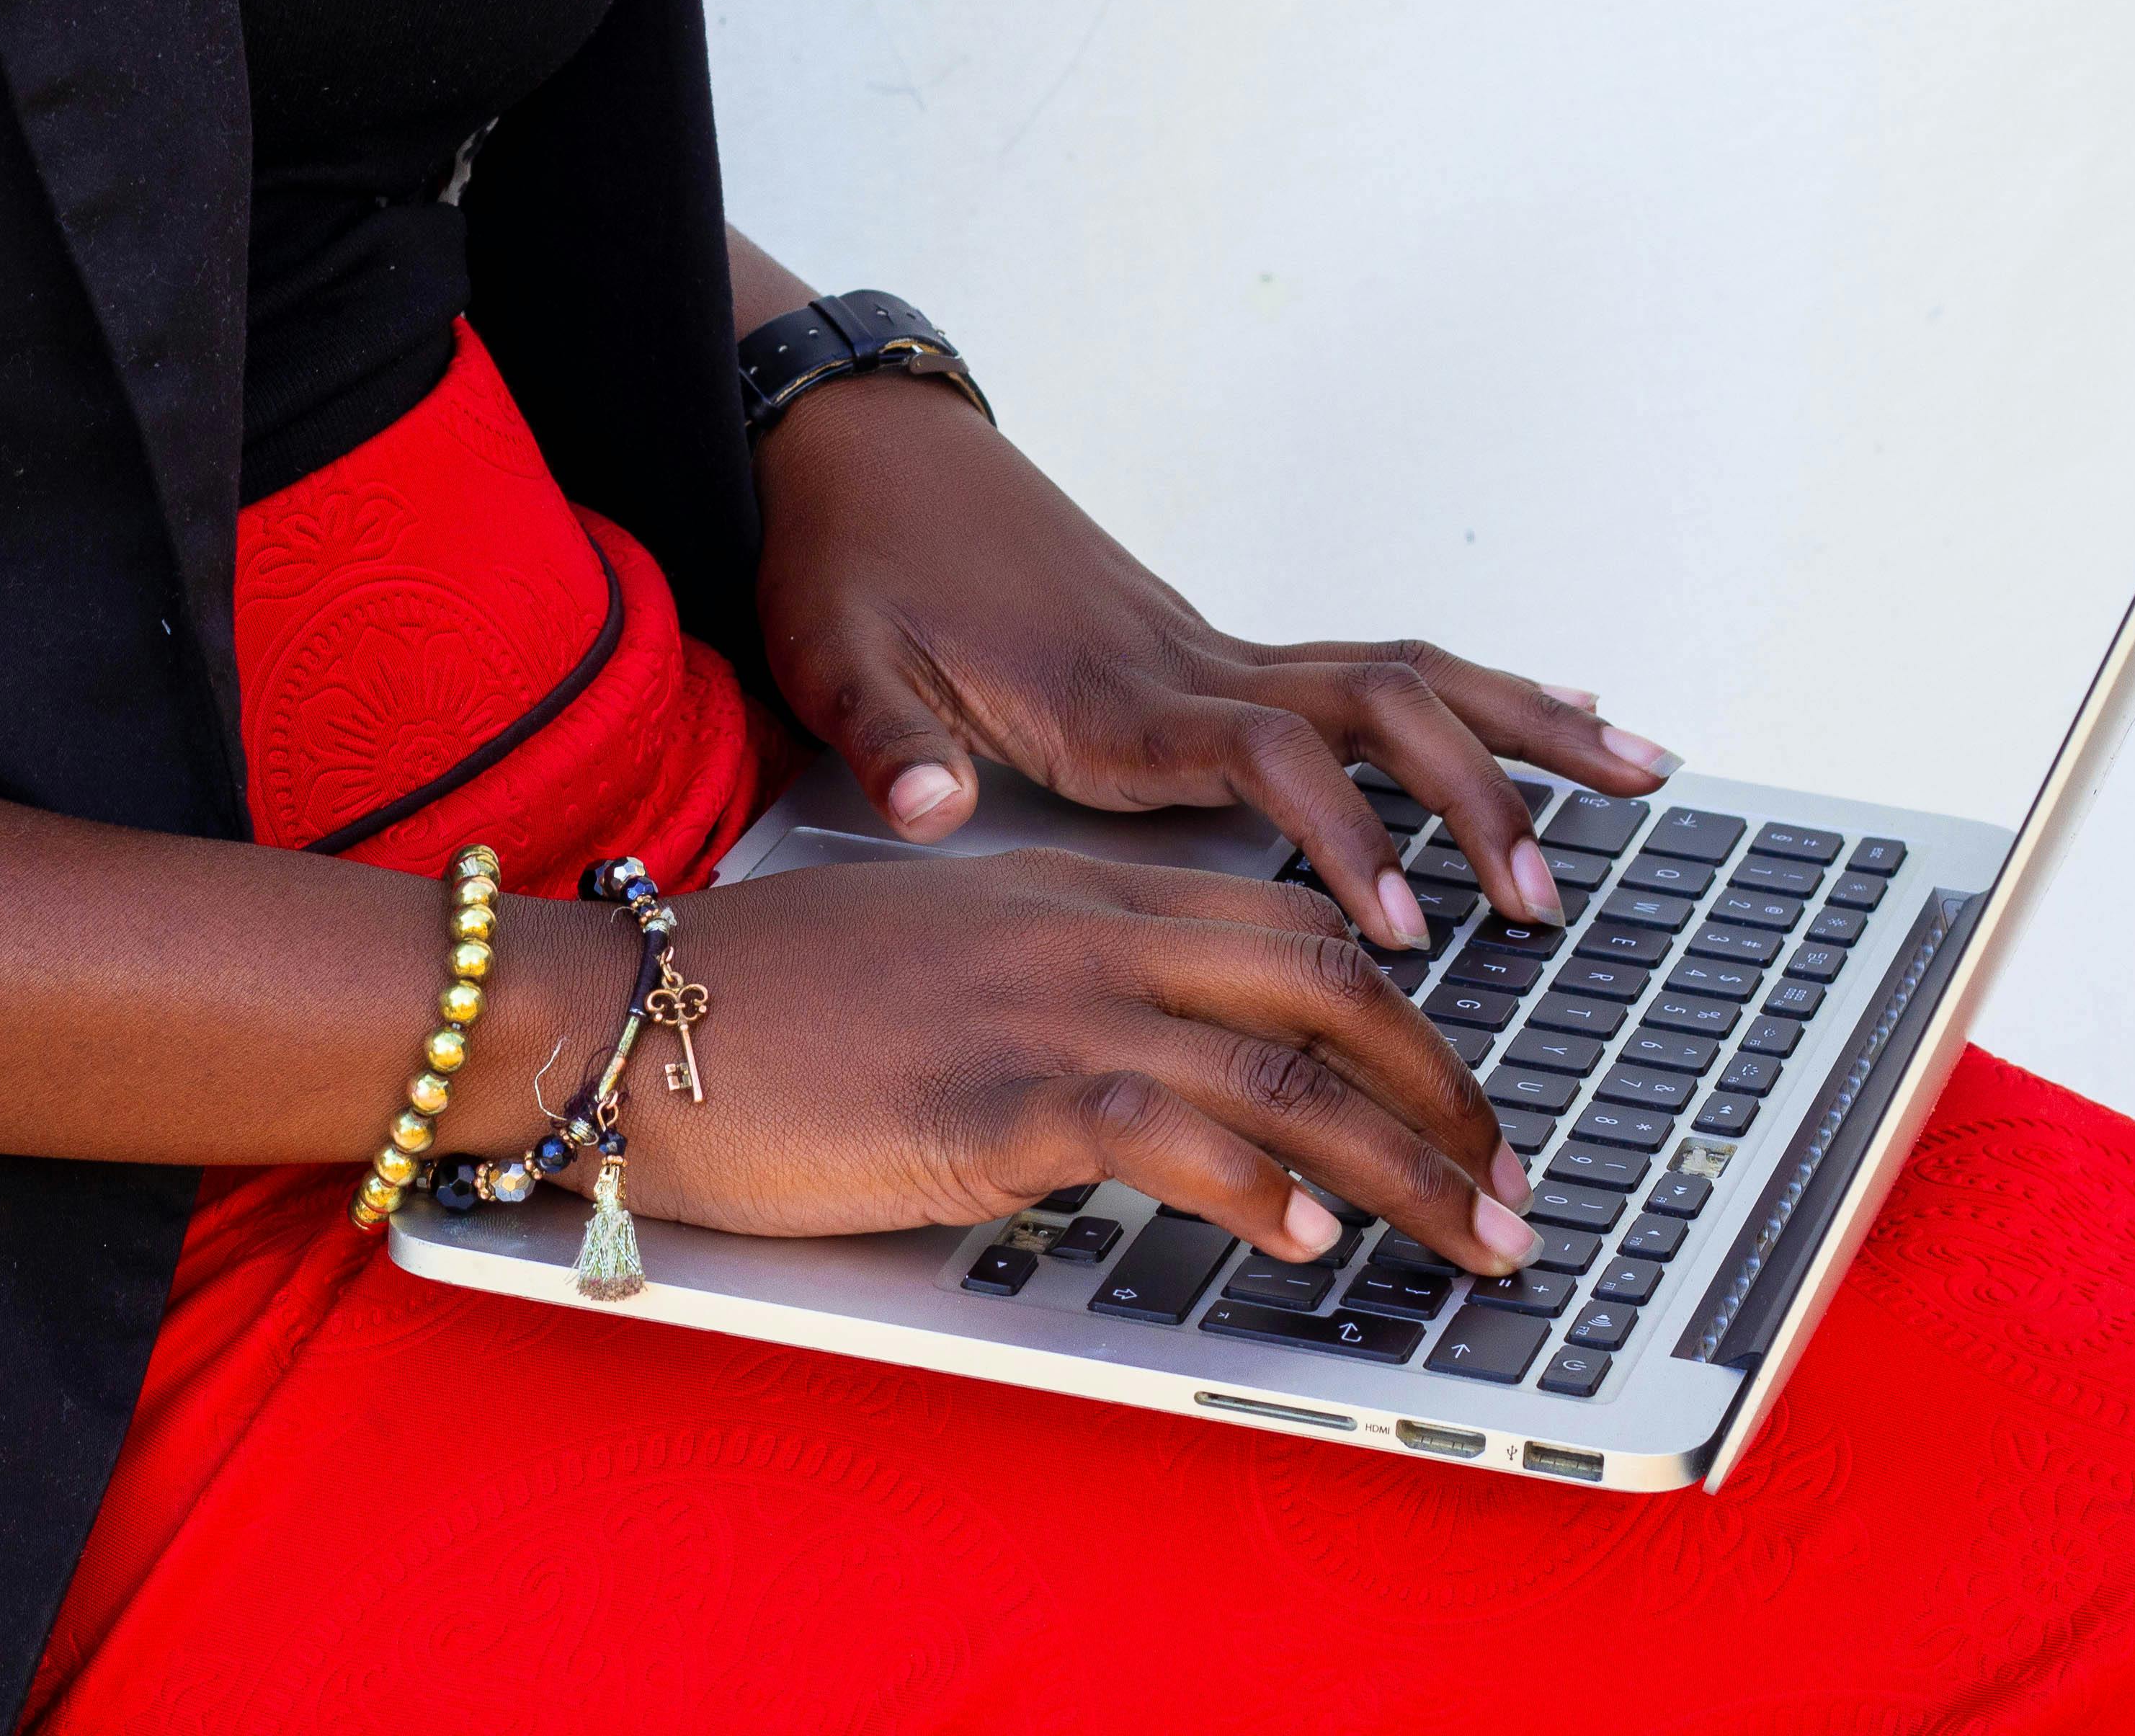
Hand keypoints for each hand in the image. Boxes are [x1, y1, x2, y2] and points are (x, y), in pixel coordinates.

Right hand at [568, 847, 1540, 1271]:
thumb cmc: (756, 1004)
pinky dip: (1256, 1190)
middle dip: (1445, 1089)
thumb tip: (1130, 1074)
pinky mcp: (990, 1094)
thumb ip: (1043, 990)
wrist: (622, 1009)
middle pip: (1326, 983)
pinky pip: (1165, 1131)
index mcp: (1071, 892)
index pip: (1287, 928)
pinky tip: (1306, 1242)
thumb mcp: (933, 964)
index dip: (1402, 1015)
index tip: (1459, 1097)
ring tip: (1475, 1239)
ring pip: (1283, 1069)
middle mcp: (1081, 932)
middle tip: (1512, 1184)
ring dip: (1405, 1164)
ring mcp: (1042, 1006)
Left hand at [752, 373, 1684, 949]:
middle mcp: (1187, 662)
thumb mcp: (838, 658)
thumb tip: (928, 811)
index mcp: (1110, 692)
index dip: (1341, 835)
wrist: (853, 447)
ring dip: (1522, 724)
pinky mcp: (1209, 646)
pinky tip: (1549, 716)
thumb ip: (890, 743)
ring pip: (1402, 675)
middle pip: (1378, 706)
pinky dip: (1472, 695)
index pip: (1266, 756)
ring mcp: (1211, 646)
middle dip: (1479, 794)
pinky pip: (1372, 668)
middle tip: (1552, 893)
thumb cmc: (846, 559)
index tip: (1400, 926)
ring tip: (1641, 771)